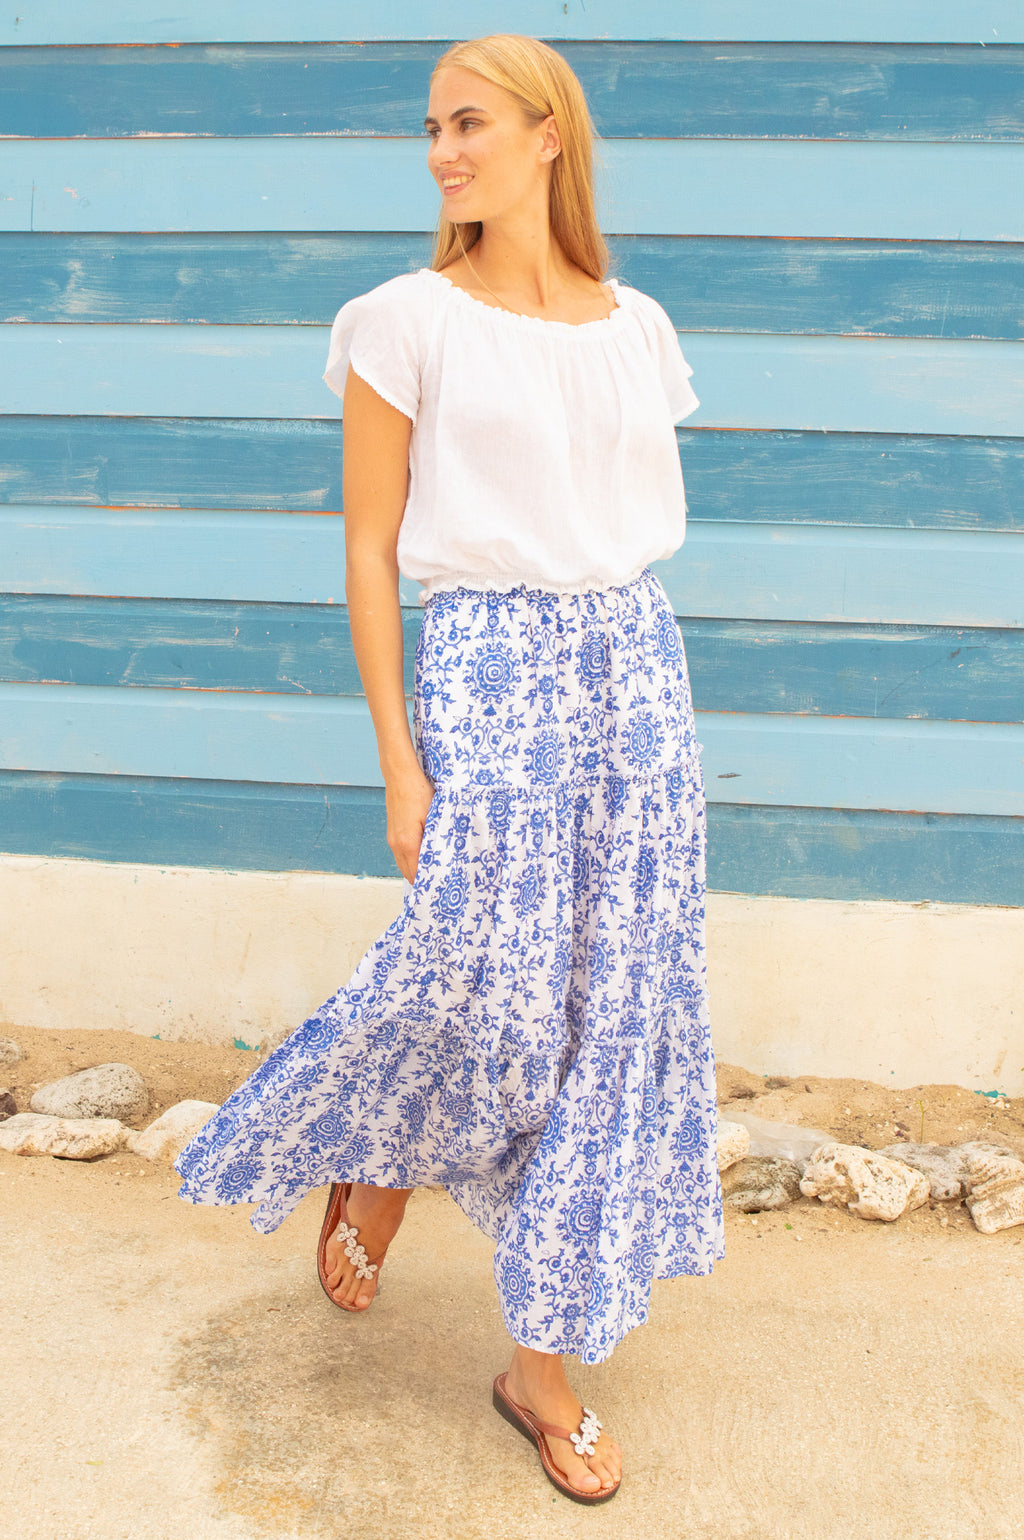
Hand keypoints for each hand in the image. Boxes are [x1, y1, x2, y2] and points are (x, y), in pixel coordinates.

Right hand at [384, 766, 434, 883]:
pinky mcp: (392, 833)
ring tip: (434, 873)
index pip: (417, 875)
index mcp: (407, 843)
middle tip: (441, 885)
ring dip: (416, 871)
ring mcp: (392, 839)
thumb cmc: (418, 792)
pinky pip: (401, 855)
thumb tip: (444, 858)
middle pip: (408, 874)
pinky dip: (411, 860)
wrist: (400, 775)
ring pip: (404, 865)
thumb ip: (437, 839)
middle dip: (423, 881)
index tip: (442, 889)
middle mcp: (396, 845)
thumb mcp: (434, 816)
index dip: (429, 884)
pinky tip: (424, 856)